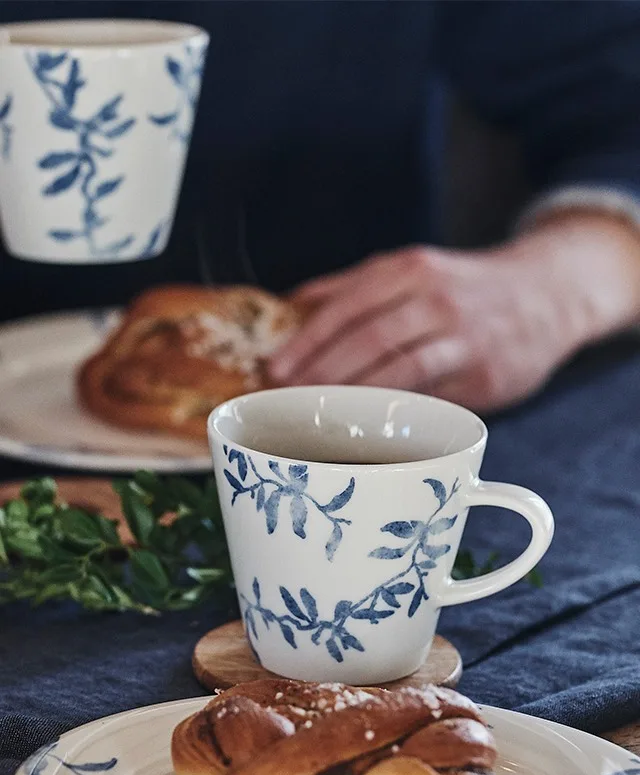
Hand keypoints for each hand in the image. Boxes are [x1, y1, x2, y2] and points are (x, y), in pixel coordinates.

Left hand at [269, 212, 639, 411]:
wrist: (547, 294)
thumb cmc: (464, 288)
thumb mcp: (413, 269)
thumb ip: (353, 286)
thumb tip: (289, 304)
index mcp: (409, 269)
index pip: (347, 304)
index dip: (307, 339)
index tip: (275, 368)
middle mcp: (436, 298)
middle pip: (369, 338)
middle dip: (321, 374)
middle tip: (287, 402)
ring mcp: (464, 337)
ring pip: (401, 369)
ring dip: (354, 398)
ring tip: (317, 419)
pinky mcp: (485, 375)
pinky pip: (434, 400)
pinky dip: (397, 417)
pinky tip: (367, 432)